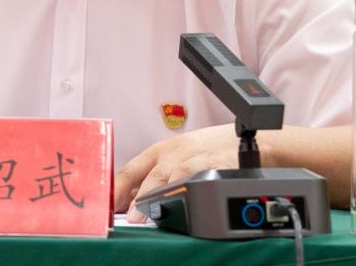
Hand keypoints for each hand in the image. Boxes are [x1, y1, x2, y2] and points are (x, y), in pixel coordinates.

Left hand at [113, 124, 242, 221]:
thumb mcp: (179, 157)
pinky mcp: (214, 165)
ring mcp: (194, 158)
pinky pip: (196, 178)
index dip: (117, 188)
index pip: (132, 168)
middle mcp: (175, 152)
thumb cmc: (212, 149)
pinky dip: (186, 190)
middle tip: (127, 217)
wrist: (248, 139)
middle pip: (149, 174)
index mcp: (162, 150)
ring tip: (145, 215)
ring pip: (170, 176)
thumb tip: (130, 200)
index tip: (107, 205)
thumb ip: (156, 176)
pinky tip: (181, 200)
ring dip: (155, 196)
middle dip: (135, 196)